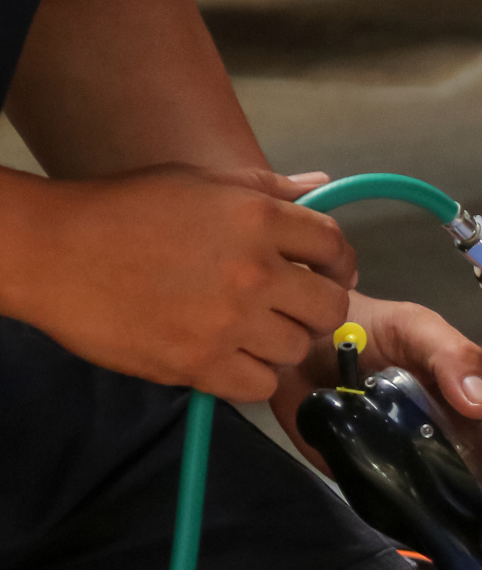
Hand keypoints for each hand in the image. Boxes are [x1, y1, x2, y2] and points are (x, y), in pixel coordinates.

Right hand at [4, 165, 354, 401]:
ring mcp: (229, 321)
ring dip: (277, 343)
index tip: (325, 274)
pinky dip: (250, 377)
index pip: (335, 246)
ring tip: (245, 330)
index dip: (339, 264)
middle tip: (286, 308)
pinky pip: (261, 386)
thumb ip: (266, 188)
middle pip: (329, 307)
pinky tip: (227, 357)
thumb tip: (321, 184)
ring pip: (295, 349)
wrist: (54, 253)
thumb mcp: (198, 182)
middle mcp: (253, 271)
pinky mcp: (201, 364)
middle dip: (314, 308)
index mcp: (257, 218)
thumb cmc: (123, 211)